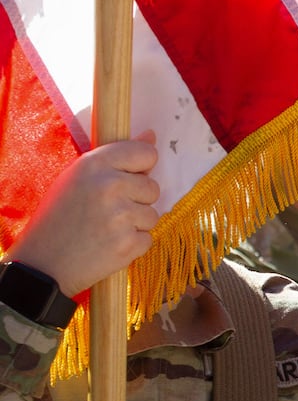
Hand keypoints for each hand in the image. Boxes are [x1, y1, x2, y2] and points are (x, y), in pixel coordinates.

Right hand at [7, 134, 158, 296]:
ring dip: (135, 224)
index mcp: (95, 164)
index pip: (146, 153)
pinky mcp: (128, 243)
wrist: (41, 264)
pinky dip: (133, 244)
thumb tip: (151, 135)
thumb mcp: (77, 178)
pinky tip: (108, 245)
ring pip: (153, 214)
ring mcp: (121, 216)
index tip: (129, 177)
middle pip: (153, 187)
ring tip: (106, 229)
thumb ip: (116, 157)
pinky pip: (148, 238)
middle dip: (137, 200)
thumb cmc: (59, 217)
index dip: (141, 167)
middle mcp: (110, 185)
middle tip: (108, 212)